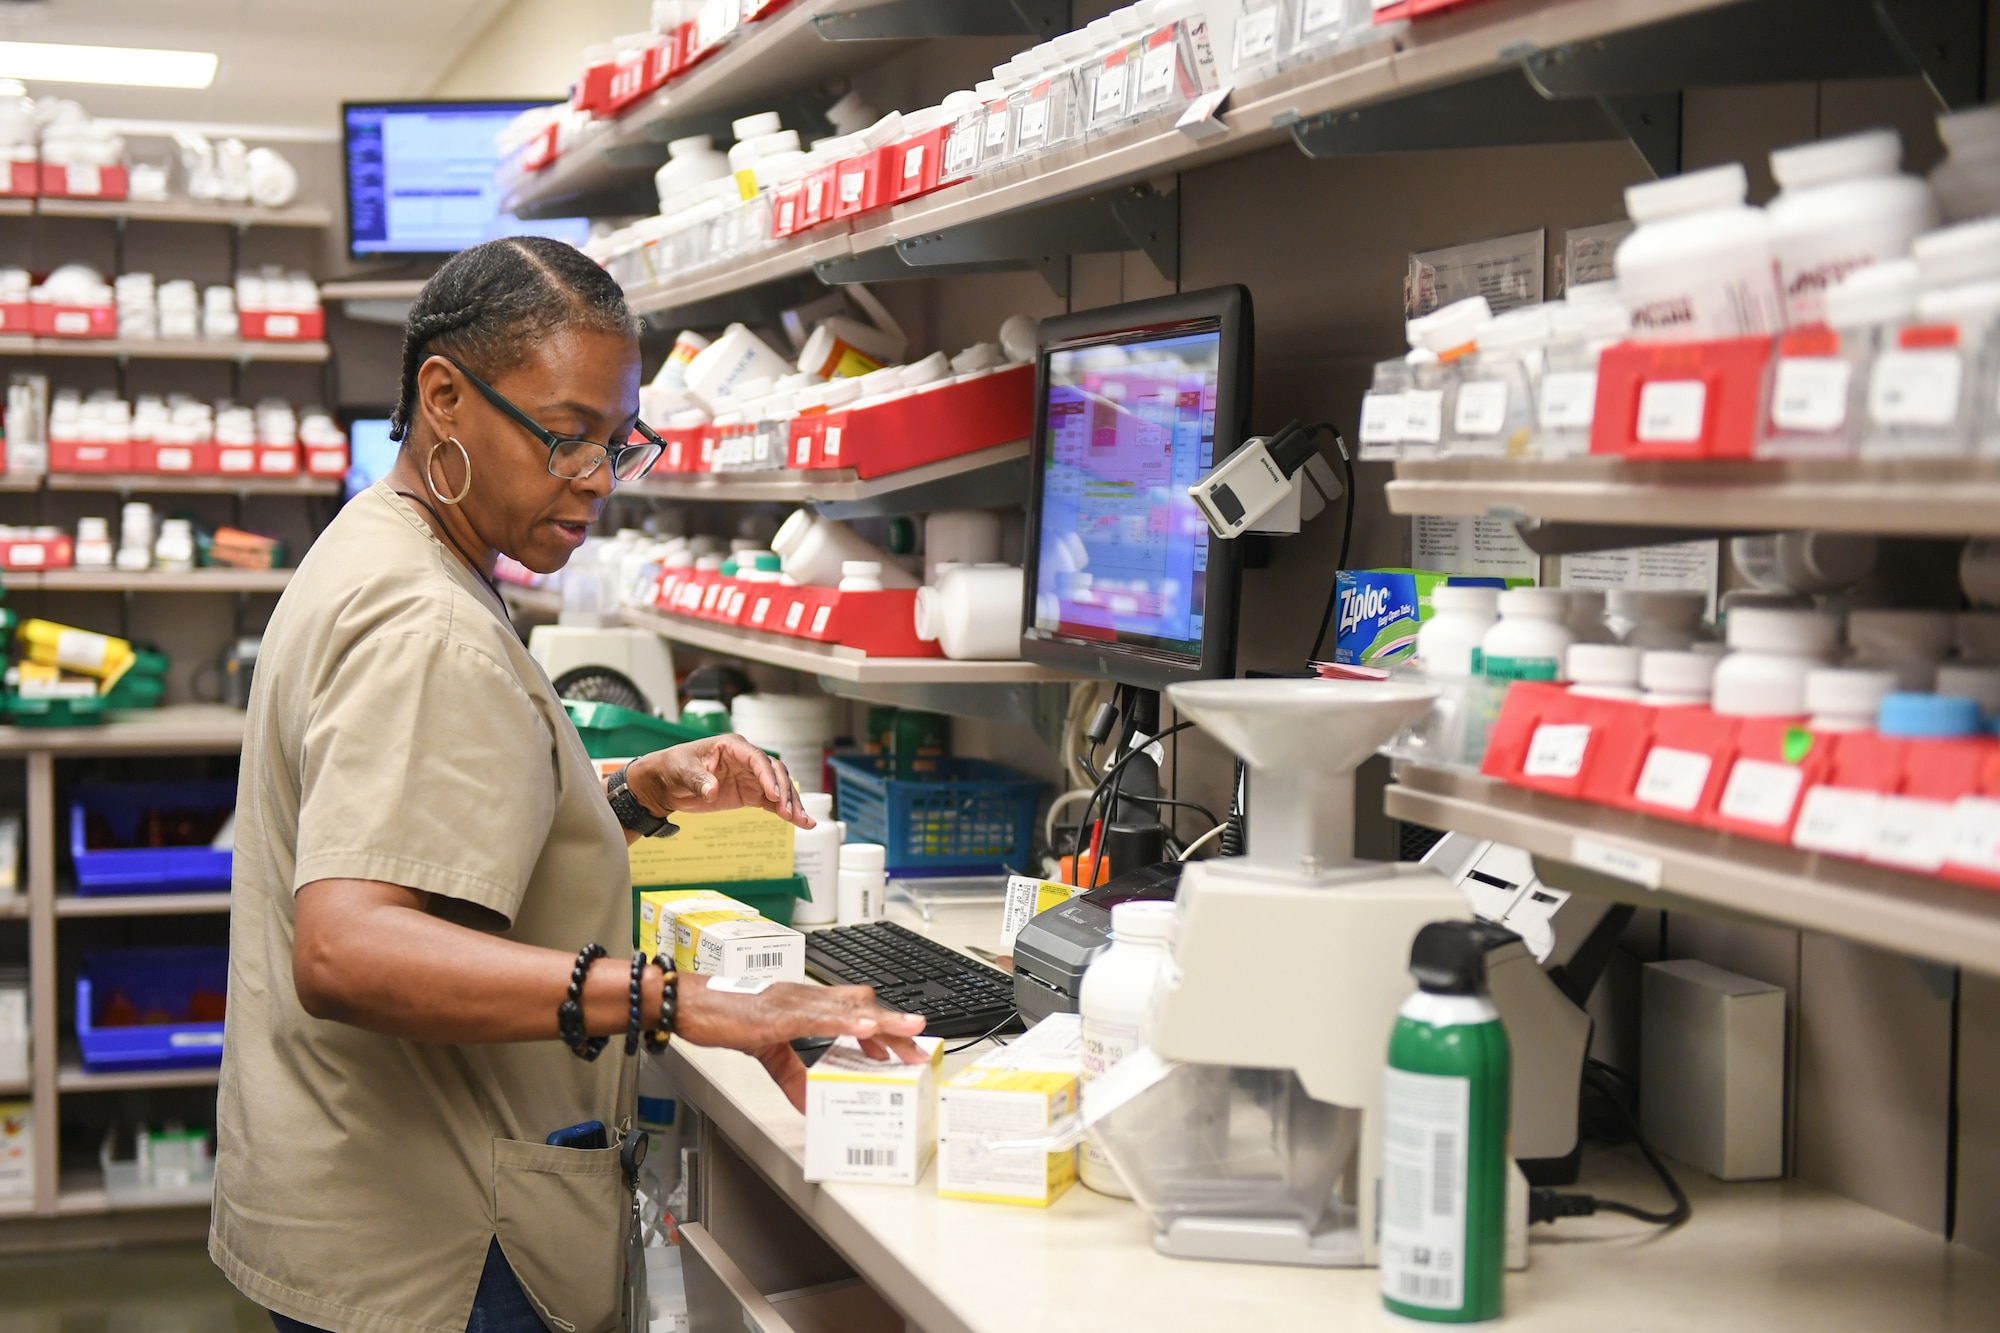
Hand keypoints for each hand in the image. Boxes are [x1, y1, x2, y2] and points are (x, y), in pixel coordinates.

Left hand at [628, 733, 810, 828]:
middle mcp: (747, 760)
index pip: (757, 759)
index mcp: (732, 747)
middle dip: (785, 793)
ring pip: (779, 788)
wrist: (668, 782)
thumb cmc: (675, 767)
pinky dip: (786, 812)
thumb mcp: (683, 771)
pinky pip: (773, 802)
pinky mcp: (751, 794)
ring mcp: (751, 777)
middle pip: (775, 773)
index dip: (768, 776)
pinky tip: (800, 823)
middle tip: (788, 813)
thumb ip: (699, 780)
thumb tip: (711, 791)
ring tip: (803, 822)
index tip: (774, 795)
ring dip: (792, 804)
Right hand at [671, 974, 927, 1111]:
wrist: (687, 1003)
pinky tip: (865, 1028)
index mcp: (804, 1003)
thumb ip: (791, 1075)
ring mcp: (793, 1001)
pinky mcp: (777, 1013)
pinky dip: (844, 1021)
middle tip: (919, 1046)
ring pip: (848, 1007)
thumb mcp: (766, 1052)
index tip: (904, 1043)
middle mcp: (805, 996)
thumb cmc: (721, 1017)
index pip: (854, 1009)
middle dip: (893, 1027)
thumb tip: (809, 1102)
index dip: (883, 1024)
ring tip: (908, 1033)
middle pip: (861, 1006)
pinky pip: (818, 1017)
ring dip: (882, 1022)